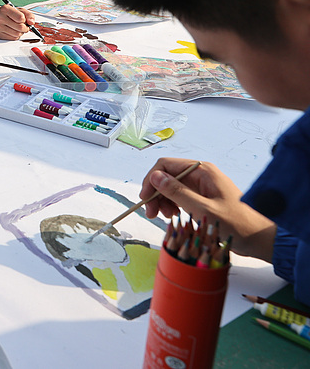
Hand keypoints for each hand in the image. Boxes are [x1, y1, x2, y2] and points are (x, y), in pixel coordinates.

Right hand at [0, 3, 34, 39]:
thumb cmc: (7, 13)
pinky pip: (12, 38)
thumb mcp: (18, 10)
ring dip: (20, 32)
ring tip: (18, 28)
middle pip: (20, 28)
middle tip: (24, 26)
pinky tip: (13, 31)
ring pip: (17, 34)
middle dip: (25, 28)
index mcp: (5, 9)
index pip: (21, 18)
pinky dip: (15, 36)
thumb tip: (32, 23)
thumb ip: (28, 15)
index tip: (23, 20)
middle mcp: (0, 18)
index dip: (25, 20)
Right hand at [139, 157, 277, 261]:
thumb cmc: (236, 223)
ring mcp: (201, 186)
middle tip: (152, 213)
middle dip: (156, 193)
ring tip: (165, 217)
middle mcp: (200, 175)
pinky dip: (172, 205)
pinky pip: (179, 196)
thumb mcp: (203, 208)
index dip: (151, 180)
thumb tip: (155, 176)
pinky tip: (174, 216)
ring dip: (162, 200)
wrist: (258, 239)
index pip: (165, 165)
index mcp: (202, 171)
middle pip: (166, 176)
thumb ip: (178, 192)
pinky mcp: (202, 197)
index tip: (146, 199)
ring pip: (171, 187)